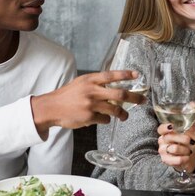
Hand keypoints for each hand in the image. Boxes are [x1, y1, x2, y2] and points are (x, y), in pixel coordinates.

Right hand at [31, 70, 146, 133]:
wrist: (51, 107)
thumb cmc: (67, 95)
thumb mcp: (81, 83)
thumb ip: (96, 84)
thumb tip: (115, 87)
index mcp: (90, 80)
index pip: (111, 75)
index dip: (125, 75)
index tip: (137, 75)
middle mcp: (92, 90)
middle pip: (120, 94)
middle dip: (135, 97)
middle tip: (143, 100)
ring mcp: (91, 104)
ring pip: (115, 109)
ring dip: (123, 114)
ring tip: (124, 116)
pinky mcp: (89, 117)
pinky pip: (105, 119)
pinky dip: (106, 120)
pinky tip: (101, 119)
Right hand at [157, 124, 194, 173]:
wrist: (191, 159)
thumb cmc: (190, 145)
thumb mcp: (192, 133)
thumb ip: (190, 123)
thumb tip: (193, 107)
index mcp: (166, 133)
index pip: (161, 129)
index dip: (165, 127)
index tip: (172, 127)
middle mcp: (162, 141)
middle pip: (170, 137)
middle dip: (184, 139)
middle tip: (191, 141)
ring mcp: (163, 151)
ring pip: (174, 148)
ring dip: (186, 150)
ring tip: (189, 151)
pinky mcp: (166, 160)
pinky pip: (177, 159)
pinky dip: (185, 158)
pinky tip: (187, 158)